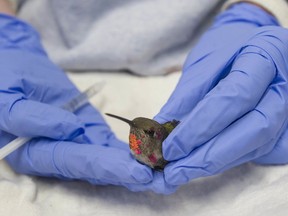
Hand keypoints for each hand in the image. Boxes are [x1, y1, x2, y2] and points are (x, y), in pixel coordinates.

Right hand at [0, 14, 152, 190]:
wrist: (20, 67)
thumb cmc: (7, 79)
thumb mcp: (7, 97)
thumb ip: (29, 117)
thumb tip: (67, 129)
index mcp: (36, 152)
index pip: (74, 163)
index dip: (105, 168)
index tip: (137, 171)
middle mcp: (59, 155)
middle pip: (97, 168)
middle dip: (129, 174)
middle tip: (162, 178)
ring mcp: (78, 145)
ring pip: (108, 161)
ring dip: (136, 166)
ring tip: (165, 170)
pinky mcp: (91, 134)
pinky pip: (112, 146)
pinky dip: (132, 150)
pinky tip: (152, 152)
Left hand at [155, 3, 287, 185]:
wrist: (251, 46)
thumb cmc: (226, 49)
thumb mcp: (203, 63)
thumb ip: (185, 98)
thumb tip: (161, 131)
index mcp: (265, 54)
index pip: (233, 97)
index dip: (200, 127)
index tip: (170, 147)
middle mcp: (285, 84)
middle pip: (253, 128)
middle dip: (209, 155)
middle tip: (175, 170)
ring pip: (256, 145)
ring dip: (217, 163)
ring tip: (183, 171)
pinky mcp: (285, 127)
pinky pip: (260, 151)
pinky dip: (228, 160)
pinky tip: (203, 164)